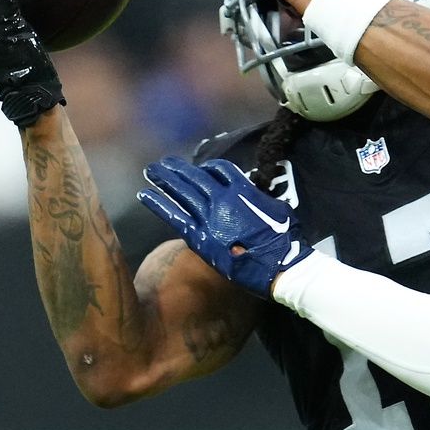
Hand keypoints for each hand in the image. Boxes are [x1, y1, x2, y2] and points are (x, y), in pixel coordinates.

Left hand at [138, 157, 311, 297]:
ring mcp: (209, 218)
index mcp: (243, 190)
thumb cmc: (284, 239)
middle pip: (195, 177)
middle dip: (178, 169)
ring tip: (150, 170)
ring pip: (182, 193)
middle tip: (163, 162)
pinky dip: (159, 204)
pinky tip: (145, 194)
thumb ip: (260, 198)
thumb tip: (255, 195)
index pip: (221, 169)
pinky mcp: (200, 238)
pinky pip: (174, 216)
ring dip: (164, 180)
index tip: (201, 169)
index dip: (208, 168)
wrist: (277, 266)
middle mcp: (222, 200)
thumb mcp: (279, 209)